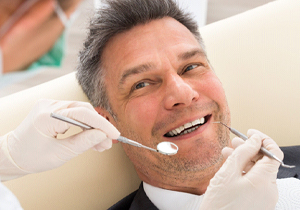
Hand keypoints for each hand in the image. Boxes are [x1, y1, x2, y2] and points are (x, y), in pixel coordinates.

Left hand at [0, 99, 119, 179]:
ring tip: (101, 144)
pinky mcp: (52, 109)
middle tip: (108, 142)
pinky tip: (90, 137)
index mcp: (46, 116)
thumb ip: (83, 143)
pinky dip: (84, 124)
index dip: (102, 124)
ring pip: (80, 111)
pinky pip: (74, 113)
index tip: (115, 134)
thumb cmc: (31, 157)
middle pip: (83, 110)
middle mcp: (48, 105)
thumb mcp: (60, 154)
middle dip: (99, 126)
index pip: (82, 114)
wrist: (13, 155)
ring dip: (93, 126)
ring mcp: (50, 105)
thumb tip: (102, 135)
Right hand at [199, 129, 282, 209]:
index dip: (263, 139)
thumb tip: (254, 139)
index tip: (250, 133)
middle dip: (250, 149)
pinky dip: (244, 172)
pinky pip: (255, 182)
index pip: (274, 152)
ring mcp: (265, 197)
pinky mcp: (259, 202)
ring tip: (228, 153)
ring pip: (258, 171)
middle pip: (265, 162)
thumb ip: (243, 152)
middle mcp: (269, 189)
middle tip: (235, 141)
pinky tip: (231, 167)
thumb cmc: (219, 204)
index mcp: (264, 181)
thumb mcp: (228, 173)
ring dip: (245, 160)